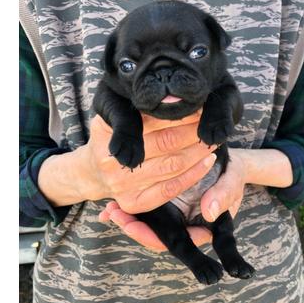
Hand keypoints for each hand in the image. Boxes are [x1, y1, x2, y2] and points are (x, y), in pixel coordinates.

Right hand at [38, 110, 217, 213]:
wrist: (91, 172)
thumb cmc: (107, 138)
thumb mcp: (110, 115)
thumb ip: (132, 109)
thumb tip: (168, 99)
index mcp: (109, 134)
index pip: (153, 121)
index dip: (180, 114)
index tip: (198, 106)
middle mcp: (115, 162)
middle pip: (166, 143)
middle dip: (194, 131)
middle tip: (210, 122)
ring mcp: (124, 185)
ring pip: (173, 166)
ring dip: (198, 151)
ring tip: (213, 138)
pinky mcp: (134, 203)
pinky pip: (171, 189)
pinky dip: (194, 174)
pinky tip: (208, 161)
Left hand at [98, 148, 247, 250]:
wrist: (223, 157)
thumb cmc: (231, 173)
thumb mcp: (232, 182)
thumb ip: (224, 196)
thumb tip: (209, 212)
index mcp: (199, 227)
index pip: (175, 243)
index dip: (151, 237)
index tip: (132, 229)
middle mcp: (182, 223)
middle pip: (154, 234)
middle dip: (132, 226)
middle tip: (113, 215)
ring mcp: (172, 211)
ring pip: (147, 222)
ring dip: (126, 216)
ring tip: (108, 209)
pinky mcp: (164, 197)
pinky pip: (145, 205)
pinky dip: (128, 204)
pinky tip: (111, 202)